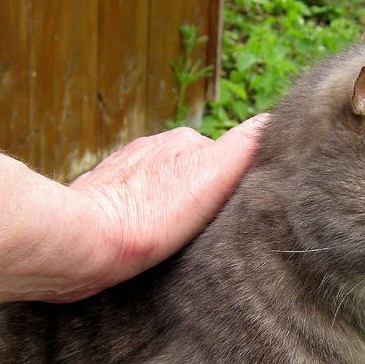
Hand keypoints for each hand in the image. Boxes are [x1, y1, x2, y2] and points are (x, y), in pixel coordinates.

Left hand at [57, 117, 266, 300]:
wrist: (87, 242)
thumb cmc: (151, 215)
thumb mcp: (213, 174)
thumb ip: (245, 145)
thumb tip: (277, 121)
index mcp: (185, 141)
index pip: (227, 156)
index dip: (238, 181)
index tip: (243, 208)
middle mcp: (154, 149)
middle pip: (196, 171)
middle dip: (206, 194)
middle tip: (215, 228)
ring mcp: (127, 172)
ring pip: (165, 188)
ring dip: (176, 207)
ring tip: (182, 237)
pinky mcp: (105, 200)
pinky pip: (138, 206)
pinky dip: (148, 219)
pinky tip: (151, 241)